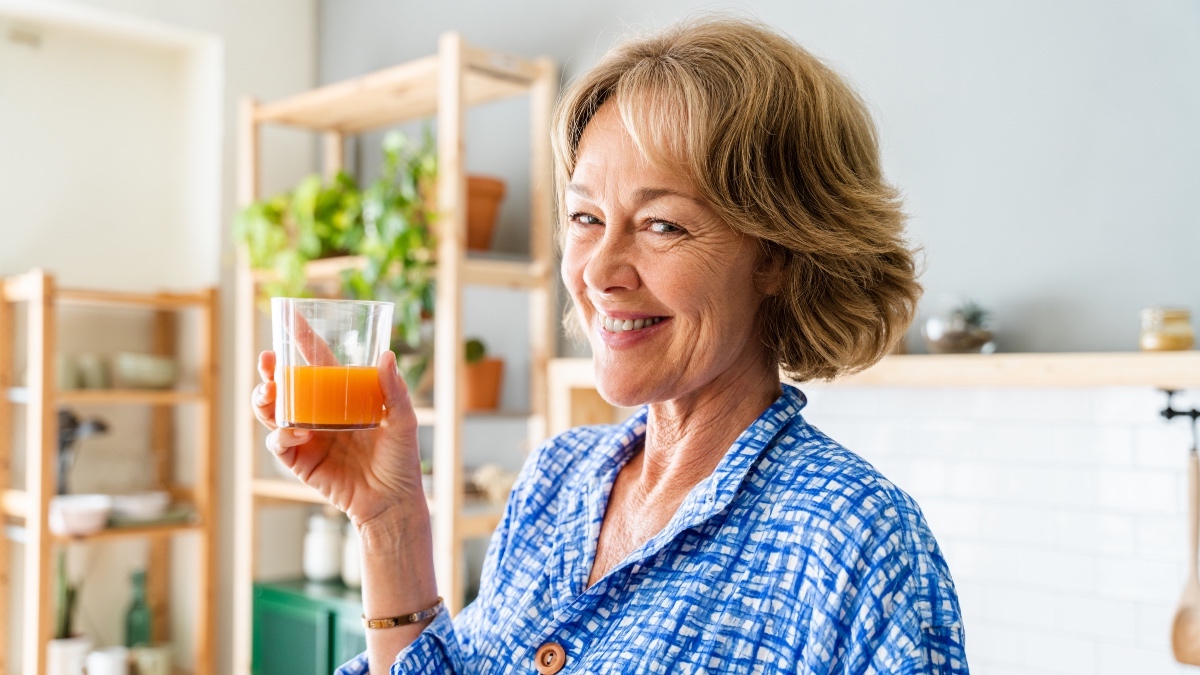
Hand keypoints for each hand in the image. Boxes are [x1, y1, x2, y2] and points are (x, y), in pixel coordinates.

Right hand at [251, 350, 424, 527]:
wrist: (393, 501)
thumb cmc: (401, 459)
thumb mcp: (403, 421)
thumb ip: (394, 391)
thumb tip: (387, 356)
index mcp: (343, 397)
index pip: (318, 361)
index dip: (302, 340)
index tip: (289, 317)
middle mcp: (321, 414)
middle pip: (286, 386)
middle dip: (271, 371)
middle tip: (268, 360)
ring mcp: (308, 437)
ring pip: (275, 412)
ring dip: (266, 400)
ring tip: (269, 393)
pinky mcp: (300, 462)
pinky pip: (280, 443)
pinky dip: (282, 434)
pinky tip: (296, 431)